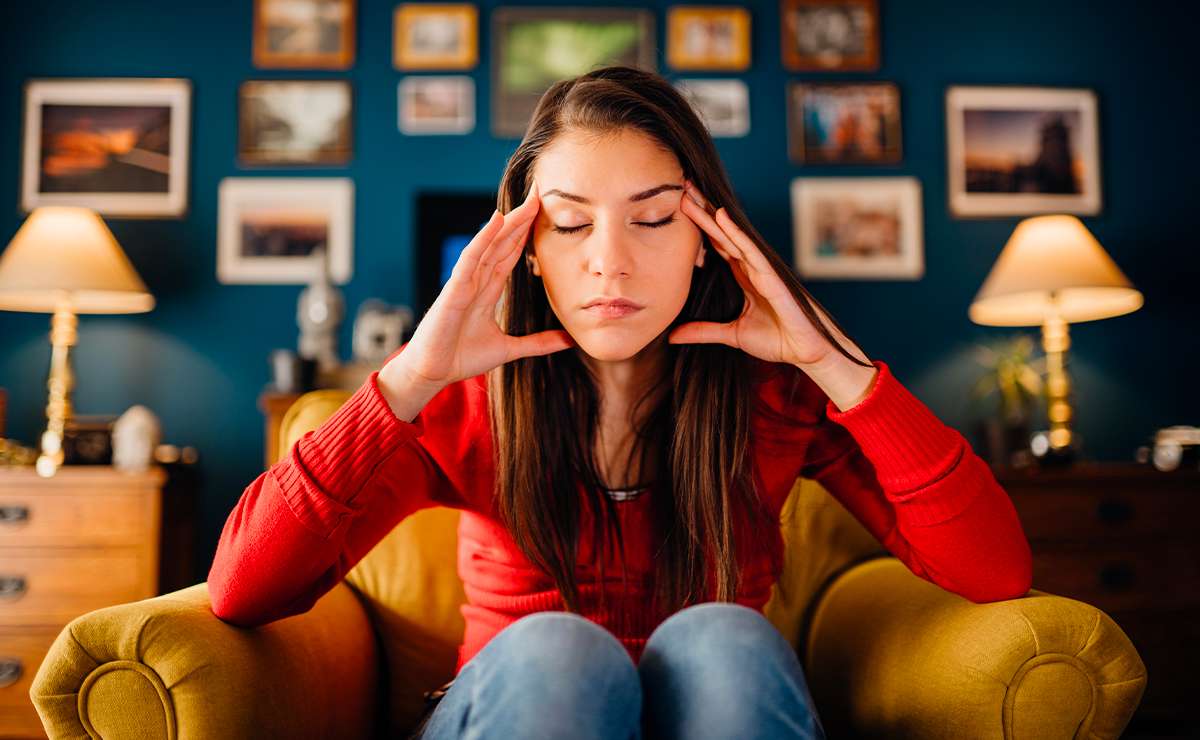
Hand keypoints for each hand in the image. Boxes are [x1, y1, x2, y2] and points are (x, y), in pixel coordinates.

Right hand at [385, 179, 574, 390]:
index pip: (511, 254)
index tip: (544, 213)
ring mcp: (465, 282)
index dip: (527, 233)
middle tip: (540, 192)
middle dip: (521, 219)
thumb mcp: (510, 349)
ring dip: (508, 222)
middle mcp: (477, 280)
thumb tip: (570, 340)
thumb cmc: (461, 358)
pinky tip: (496, 220)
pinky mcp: (453, 290)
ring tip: (527, 201)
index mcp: (488, 290)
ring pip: (490, 245)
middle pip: (503, 242)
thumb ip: (539, 343)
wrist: (433, 374)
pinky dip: (483, 239)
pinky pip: (470, 259)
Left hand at [670, 179, 852, 368]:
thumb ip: (703, 331)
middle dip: (702, 211)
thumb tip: (673, 336)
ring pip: (731, 235)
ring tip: (692, 193)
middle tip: (682, 188)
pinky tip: (720, 215)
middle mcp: (750, 266)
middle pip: (721, 233)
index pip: (716, 246)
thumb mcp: (731, 335)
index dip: (699, 228)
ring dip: (710, 214)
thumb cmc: (777, 339)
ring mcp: (760, 268)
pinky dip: (735, 232)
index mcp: (743, 276)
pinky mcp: (770, 275)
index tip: (679, 209)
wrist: (804, 351)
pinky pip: (749, 249)